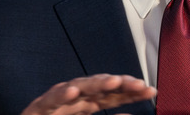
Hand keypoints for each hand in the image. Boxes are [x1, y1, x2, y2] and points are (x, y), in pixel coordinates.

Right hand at [21, 74, 155, 114]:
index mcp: (88, 103)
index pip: (114, 95)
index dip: (132, 91)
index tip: (151, 91)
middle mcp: (75, 98)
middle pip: (101, 87)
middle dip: (120, 83)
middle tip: (139, 84)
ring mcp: (57, 101)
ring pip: (78, 87)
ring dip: (95, 83)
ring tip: (113, 82)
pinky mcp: (38, 108)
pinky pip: (50, 100)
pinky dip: (61, 95)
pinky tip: (72, 92)